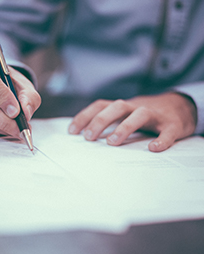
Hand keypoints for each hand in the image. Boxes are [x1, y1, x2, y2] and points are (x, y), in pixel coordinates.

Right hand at [0, 55, 40, 137]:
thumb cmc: (11, 85)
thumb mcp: (25, 87)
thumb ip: (29, 98)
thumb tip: (25, 113)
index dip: (2, 97)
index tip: (16, 112)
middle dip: (3, 120)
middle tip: (20, 129)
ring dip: (0, 128)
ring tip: (16, 130)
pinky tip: (3, 128)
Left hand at [68, 93, 196, 151]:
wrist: (181, 107)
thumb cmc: (146, 115)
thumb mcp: (126, 114)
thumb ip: (110, 121)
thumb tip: (86, 136)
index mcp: (124, 106)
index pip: (100, 105)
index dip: (85, 116)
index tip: (72, 131)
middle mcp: (137, 107)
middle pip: (117, 107)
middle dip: (100, 120)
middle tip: (89, 137)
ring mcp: (155, 115)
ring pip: (140, 114)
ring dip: (125, 127)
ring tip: (112, 142)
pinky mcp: (173, 124)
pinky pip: (168, 131)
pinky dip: (161, 139)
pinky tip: (153, 148)